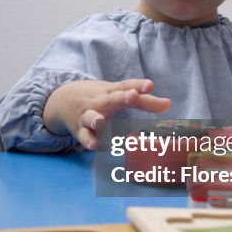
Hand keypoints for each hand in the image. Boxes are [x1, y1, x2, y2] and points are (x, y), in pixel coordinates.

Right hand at [43, 79, 170, 149]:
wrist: (62, 100)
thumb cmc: (99, 98)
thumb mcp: (118, 95)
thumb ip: (144, 102)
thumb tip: (169, 104)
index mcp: (112, 91)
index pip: (127, 86)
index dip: (139, 85)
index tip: (150, 85)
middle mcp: (100, 101)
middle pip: (111, 98)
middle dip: (122, 97)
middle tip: (132, 95)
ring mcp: (88, 115)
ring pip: (92, 116)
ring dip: (97, 119)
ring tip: (101, 121)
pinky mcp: (80, 129)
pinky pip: (83, 135)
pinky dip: (88, 140)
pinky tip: (95, 145)